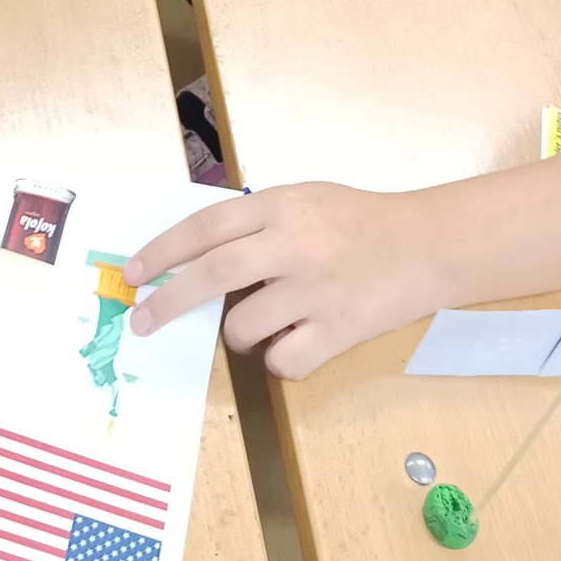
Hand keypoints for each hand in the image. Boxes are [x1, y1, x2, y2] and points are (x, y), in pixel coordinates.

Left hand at [124, 182, 451, 377]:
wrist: (426, 244)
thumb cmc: (359, 219)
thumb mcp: (303, 199)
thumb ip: (255, 222)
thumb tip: (193, 256)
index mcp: (281, 205)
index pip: (206, 227)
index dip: (163, 251)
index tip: (134, 274)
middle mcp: (295, 245)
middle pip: (213, 276)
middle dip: (169, 302)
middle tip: (144, 322)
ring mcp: (317, 290)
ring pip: (243, 327)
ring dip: (237, 334)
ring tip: (264, 321)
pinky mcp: (338, 331)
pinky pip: (283, 361)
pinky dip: (279, 358)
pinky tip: (298, 339)